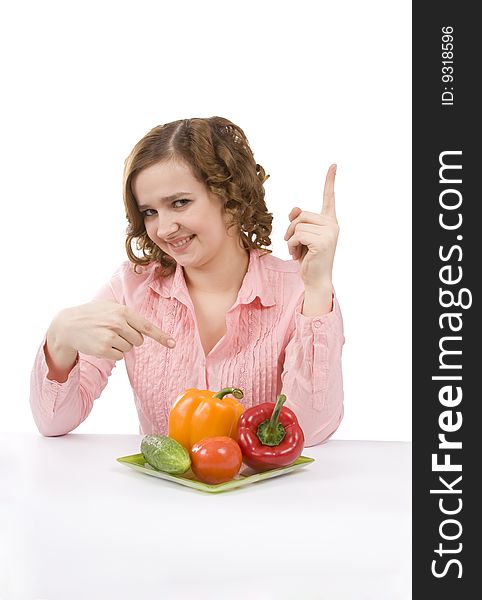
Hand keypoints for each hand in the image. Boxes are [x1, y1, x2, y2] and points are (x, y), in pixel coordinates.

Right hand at [48, 300, 175, 361]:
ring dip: (120, 345)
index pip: (147, 326)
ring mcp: (110, 336)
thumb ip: (127, 313)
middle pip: (139, 340)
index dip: (161, 336)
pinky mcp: (103, 349)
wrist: (68, 325)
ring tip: (105, 336)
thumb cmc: (92, 314)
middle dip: (130, 338)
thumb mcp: (110, 305)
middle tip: (115, 332)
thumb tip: (144, 329)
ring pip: (128, 348)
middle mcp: (118, 323)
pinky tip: (101, 344)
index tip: (172, 344)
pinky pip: (118, 356)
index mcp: (123, 311)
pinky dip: (113, 353)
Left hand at [284, 164, 338, 289]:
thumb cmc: (308, 259)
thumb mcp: (301, 237)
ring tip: (298, 251)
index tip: (333, 165)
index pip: (329, 198)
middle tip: (294, 244)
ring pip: (297, 225)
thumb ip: (298, 221)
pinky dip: (292, 246)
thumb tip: (294, 209)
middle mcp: (332, 225)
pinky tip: (299, 256)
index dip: (330, 181)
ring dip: (291, 240)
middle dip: (291, 229)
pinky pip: (297, 235)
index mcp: (329, 221)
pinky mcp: (322, 242)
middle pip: (301, 215)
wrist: (316, 280)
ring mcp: (329, 233)